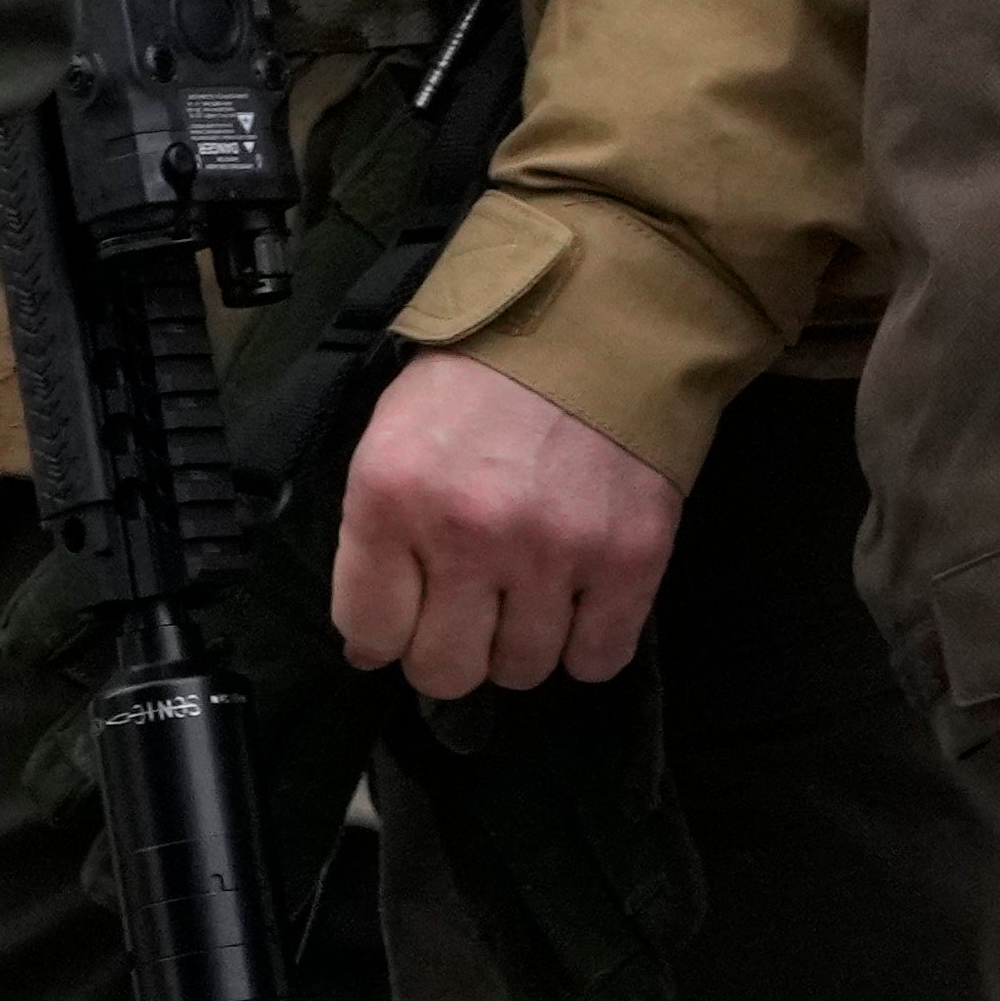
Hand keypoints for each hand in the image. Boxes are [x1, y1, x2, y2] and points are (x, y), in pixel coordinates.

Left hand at [330, 351, 680, 697]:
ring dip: (517, 646)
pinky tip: (573, 604)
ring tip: (520, 595)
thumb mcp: (390, 435)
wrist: (586, 328)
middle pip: (446, 669)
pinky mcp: (629, 561)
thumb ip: (374, 535)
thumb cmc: (473, 383)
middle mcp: (468, 531)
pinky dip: (584, 645)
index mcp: (391, 495)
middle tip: (459, 619)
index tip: (394, 628)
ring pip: (522, 671)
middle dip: (446, 654)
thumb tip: (370, 643)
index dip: (380, 639)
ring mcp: (554, 551)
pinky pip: (597, 660)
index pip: (370, 631)